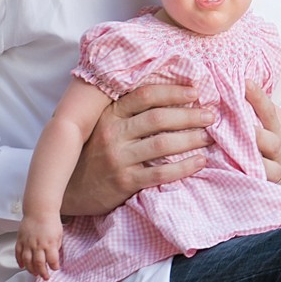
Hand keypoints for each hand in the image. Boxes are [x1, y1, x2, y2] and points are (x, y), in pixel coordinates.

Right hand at [15, 216, 62, 279]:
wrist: (39, 210)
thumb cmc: (50, 221)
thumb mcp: (59, 234)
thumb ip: (56, 246)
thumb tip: (54, 256)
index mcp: (50, 243)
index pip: (52, 260)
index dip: (54, 266)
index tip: (55, 268)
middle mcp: (38, 245)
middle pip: (39, 264)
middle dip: (42, 273)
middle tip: (45, 277)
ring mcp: (28, 243)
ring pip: (27, 261)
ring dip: (31, 270)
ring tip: (34, 273)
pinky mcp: (20, 240)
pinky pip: (18, 254)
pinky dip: (19, 261)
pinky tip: (22, 266)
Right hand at [61, 82, 211, 216]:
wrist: (69, 190)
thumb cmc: (93, 154)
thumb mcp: (103, 127)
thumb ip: (127, 113)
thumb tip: (169, 96)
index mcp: (109, 115)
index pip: (145, 96)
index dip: (173, 92)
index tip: (196, 92)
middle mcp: (112, 134)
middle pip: (158, 118)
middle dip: (190, 115)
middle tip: (211, 116)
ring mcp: (118, 159)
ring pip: (162, 144)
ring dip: (191, 139)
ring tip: (210, 137)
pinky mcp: (124, 182)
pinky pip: (160, 173)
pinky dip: (184, 167)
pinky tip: (200, 162)